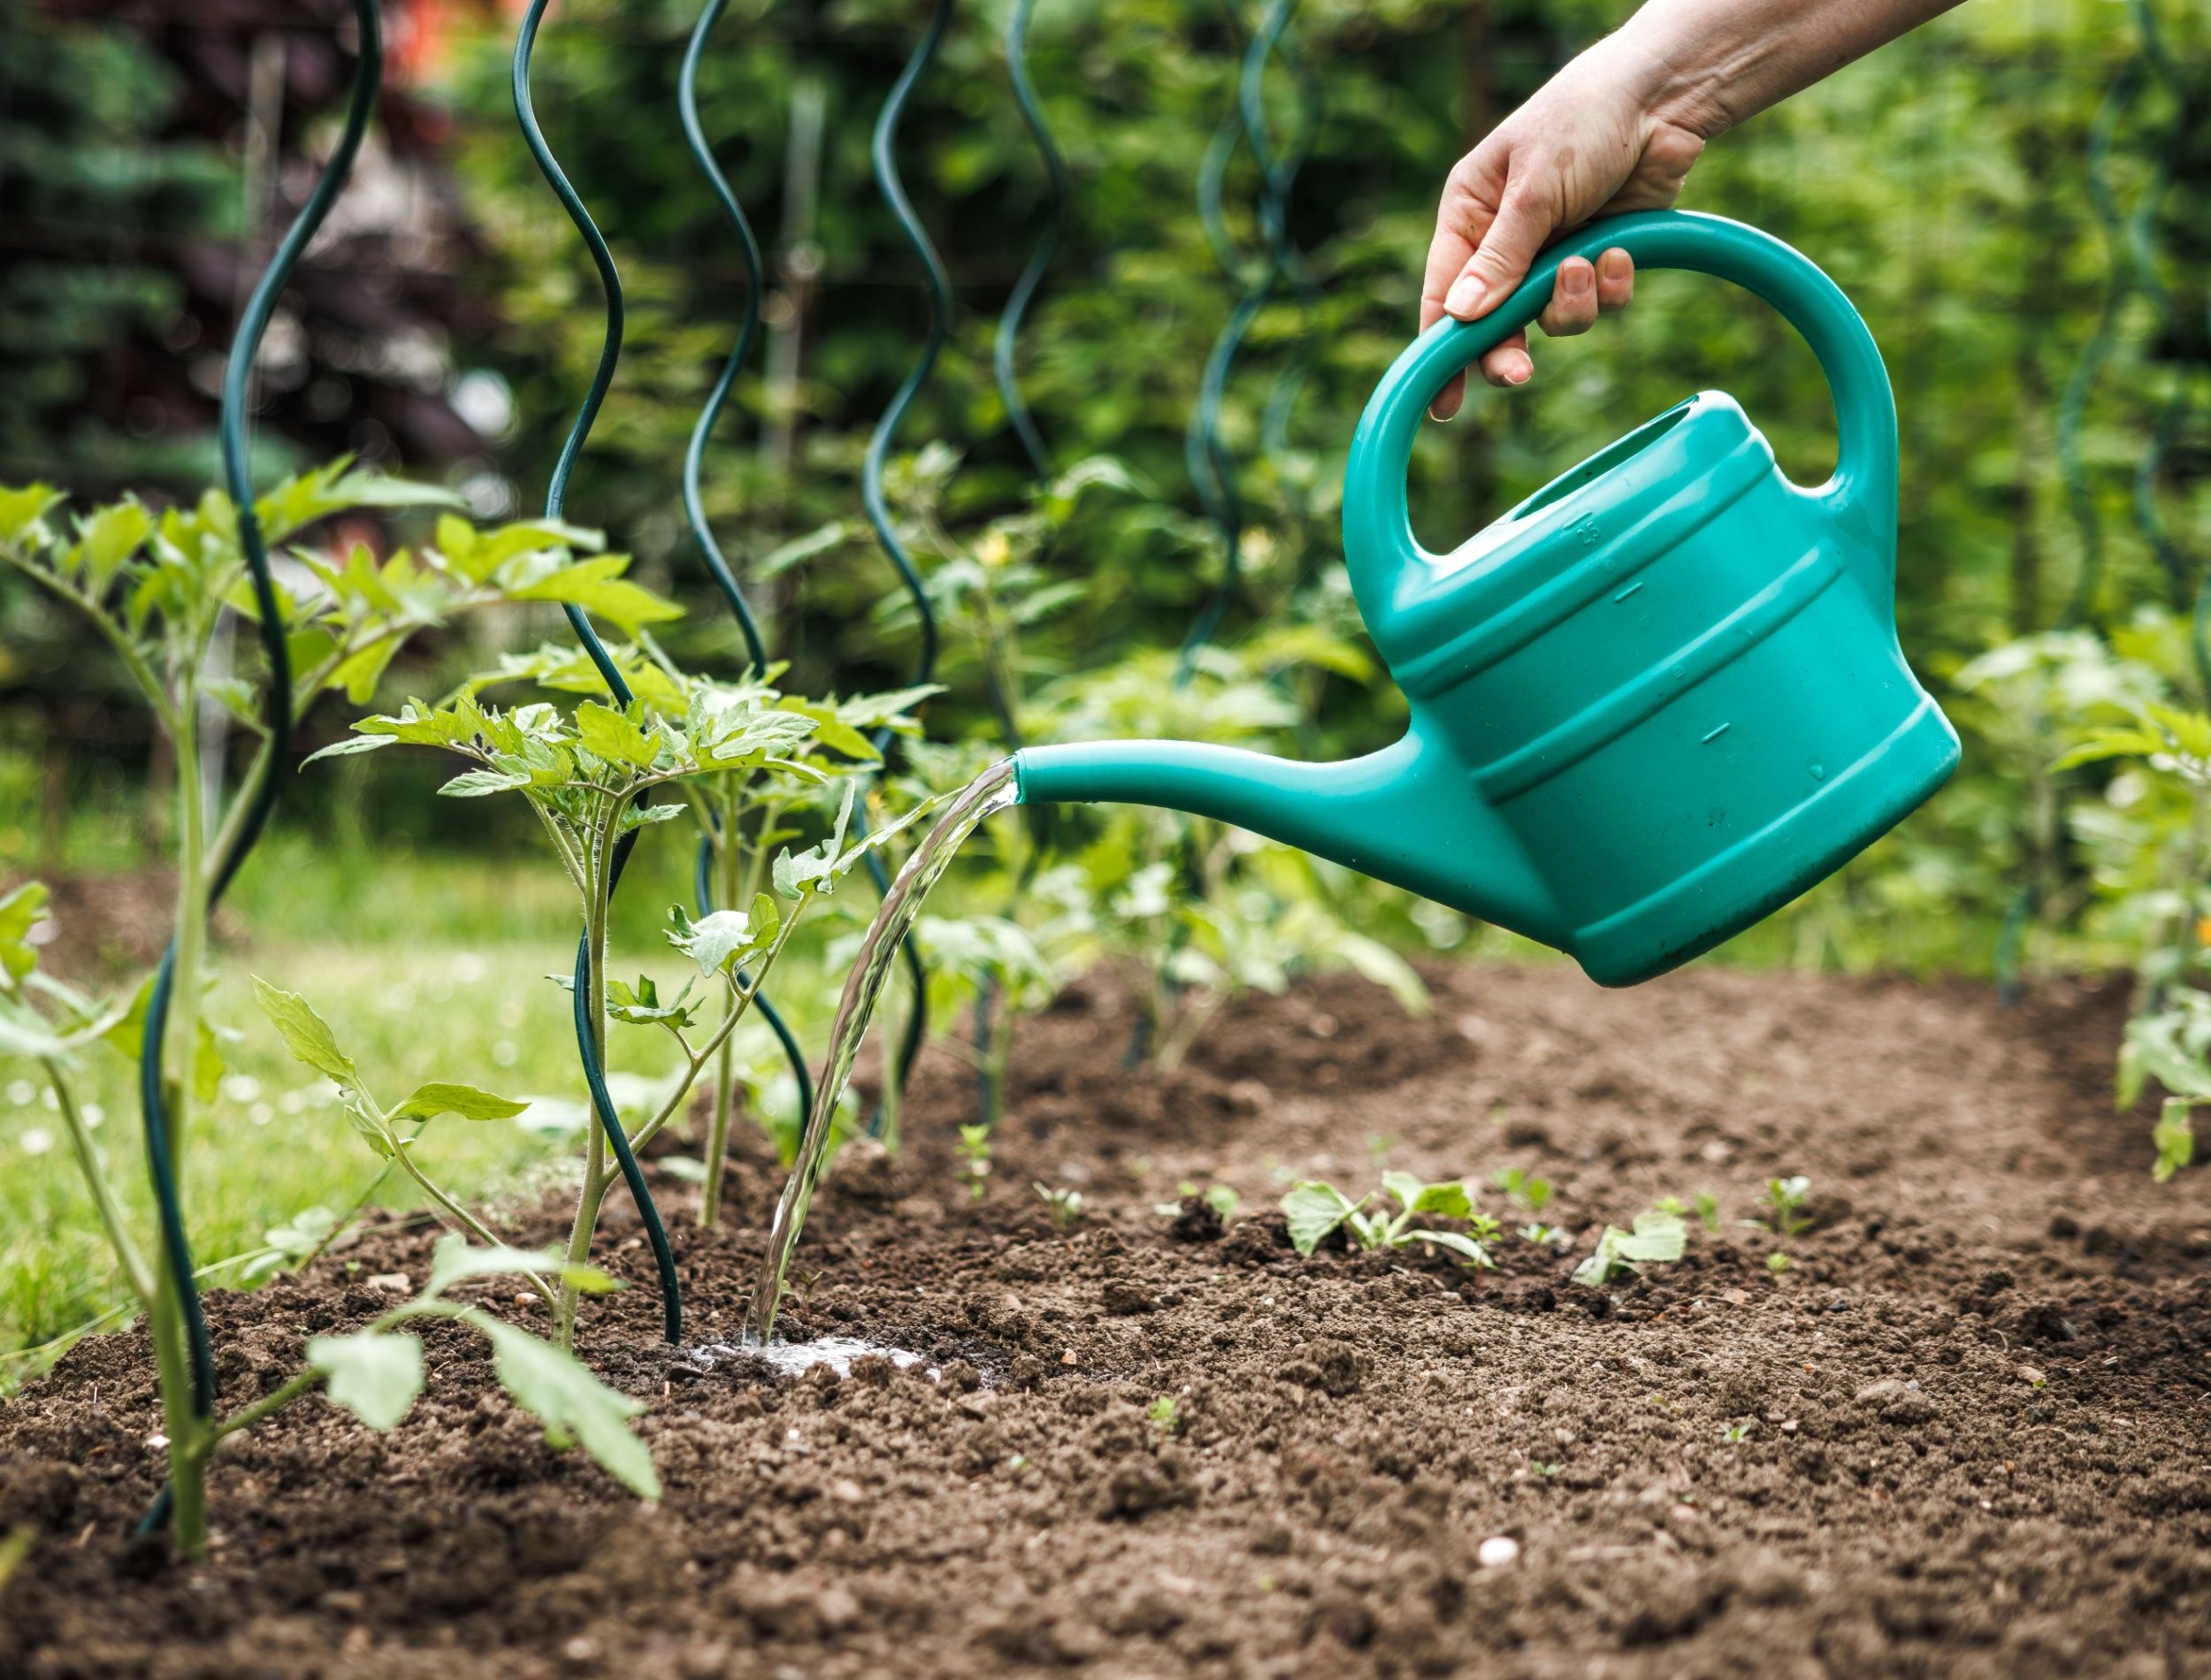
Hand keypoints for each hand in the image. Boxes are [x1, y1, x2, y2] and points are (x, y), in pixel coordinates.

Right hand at [1421, 45, 1707, 419]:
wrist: (1661, 99)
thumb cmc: (1581, 122)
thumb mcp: (1533, 191)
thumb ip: (1501, 259)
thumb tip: (1460, 318)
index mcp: (1469, 214)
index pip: (1444, 295)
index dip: (1442, 351)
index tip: (1444, 403)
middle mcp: (1505, 240)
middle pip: (1496, 323)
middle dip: (1510, 348)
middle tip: (1520, 375)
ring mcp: (1553, 252)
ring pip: (1551, 319)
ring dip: (1572, 303)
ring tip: (1591, 263)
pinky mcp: (1600, 257)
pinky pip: (1598, 302)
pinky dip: (1611, 287)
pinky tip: (1620, 253)